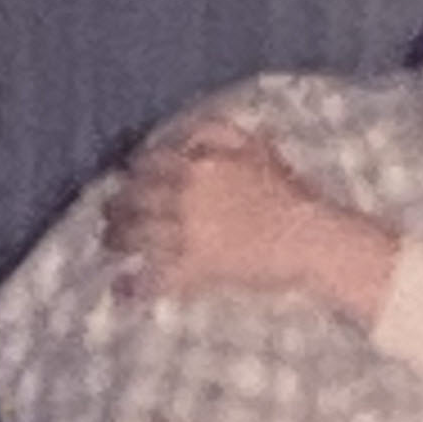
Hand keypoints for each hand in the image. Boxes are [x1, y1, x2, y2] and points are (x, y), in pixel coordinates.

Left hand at [103, 118, 340, 297]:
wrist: (311, 239)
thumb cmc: (292, 194)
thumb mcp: (257, 147)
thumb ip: (217, 131)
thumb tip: (183, 130)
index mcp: (197, 164)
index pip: (149, 163)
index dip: (135, 172)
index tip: (132, 180)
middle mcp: (183, 196)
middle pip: (134, 199)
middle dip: (118, 207)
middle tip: (111, 216)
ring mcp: (186, 234)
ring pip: (137, 236)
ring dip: (119, 241)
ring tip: (113, 247)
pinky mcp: (194, 268)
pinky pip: (156, 278)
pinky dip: (136, 286)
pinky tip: (124, 290)